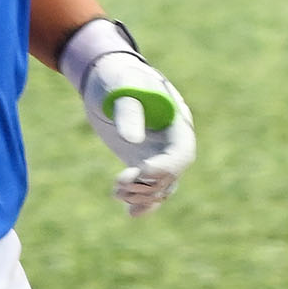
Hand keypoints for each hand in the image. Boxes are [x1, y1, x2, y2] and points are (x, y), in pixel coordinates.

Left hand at [59, 20, 195, 216]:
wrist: (105, 75)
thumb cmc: (116, 76)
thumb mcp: (120, 87)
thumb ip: (127, 111)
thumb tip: (132, 140)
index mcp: (176, 120)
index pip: (182, 153)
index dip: (165, 168)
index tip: (140, 172)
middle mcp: (172, 141)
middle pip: (172, 176)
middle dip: (147, 185)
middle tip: (119, 183)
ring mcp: (158, 152)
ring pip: (160, 187)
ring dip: (140, 195)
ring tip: (116, 191)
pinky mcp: (141, 161)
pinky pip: (149, 188)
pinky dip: (142, 202)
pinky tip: (130, 213)